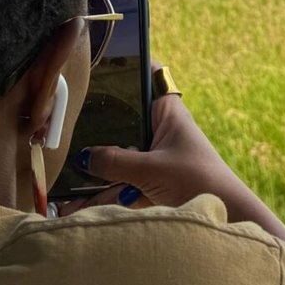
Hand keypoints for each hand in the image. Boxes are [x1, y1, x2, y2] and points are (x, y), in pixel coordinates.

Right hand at [55, 77, 284, 284]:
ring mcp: (154, 156)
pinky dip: (101, 193)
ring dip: (92, 167)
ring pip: (117, 154)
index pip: (145, 77)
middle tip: (58, 124)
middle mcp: (159, 129)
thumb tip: (84, 157)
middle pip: (121, 119)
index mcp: (166, 111)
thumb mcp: (150, 169)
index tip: (91, 66)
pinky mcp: (151, 182)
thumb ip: (113, 161)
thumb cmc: (196, 181)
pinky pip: (120, 182)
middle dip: (93, 127)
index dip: (123, 68)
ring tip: (59, 175)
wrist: (226, 218)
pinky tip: (73, 205)